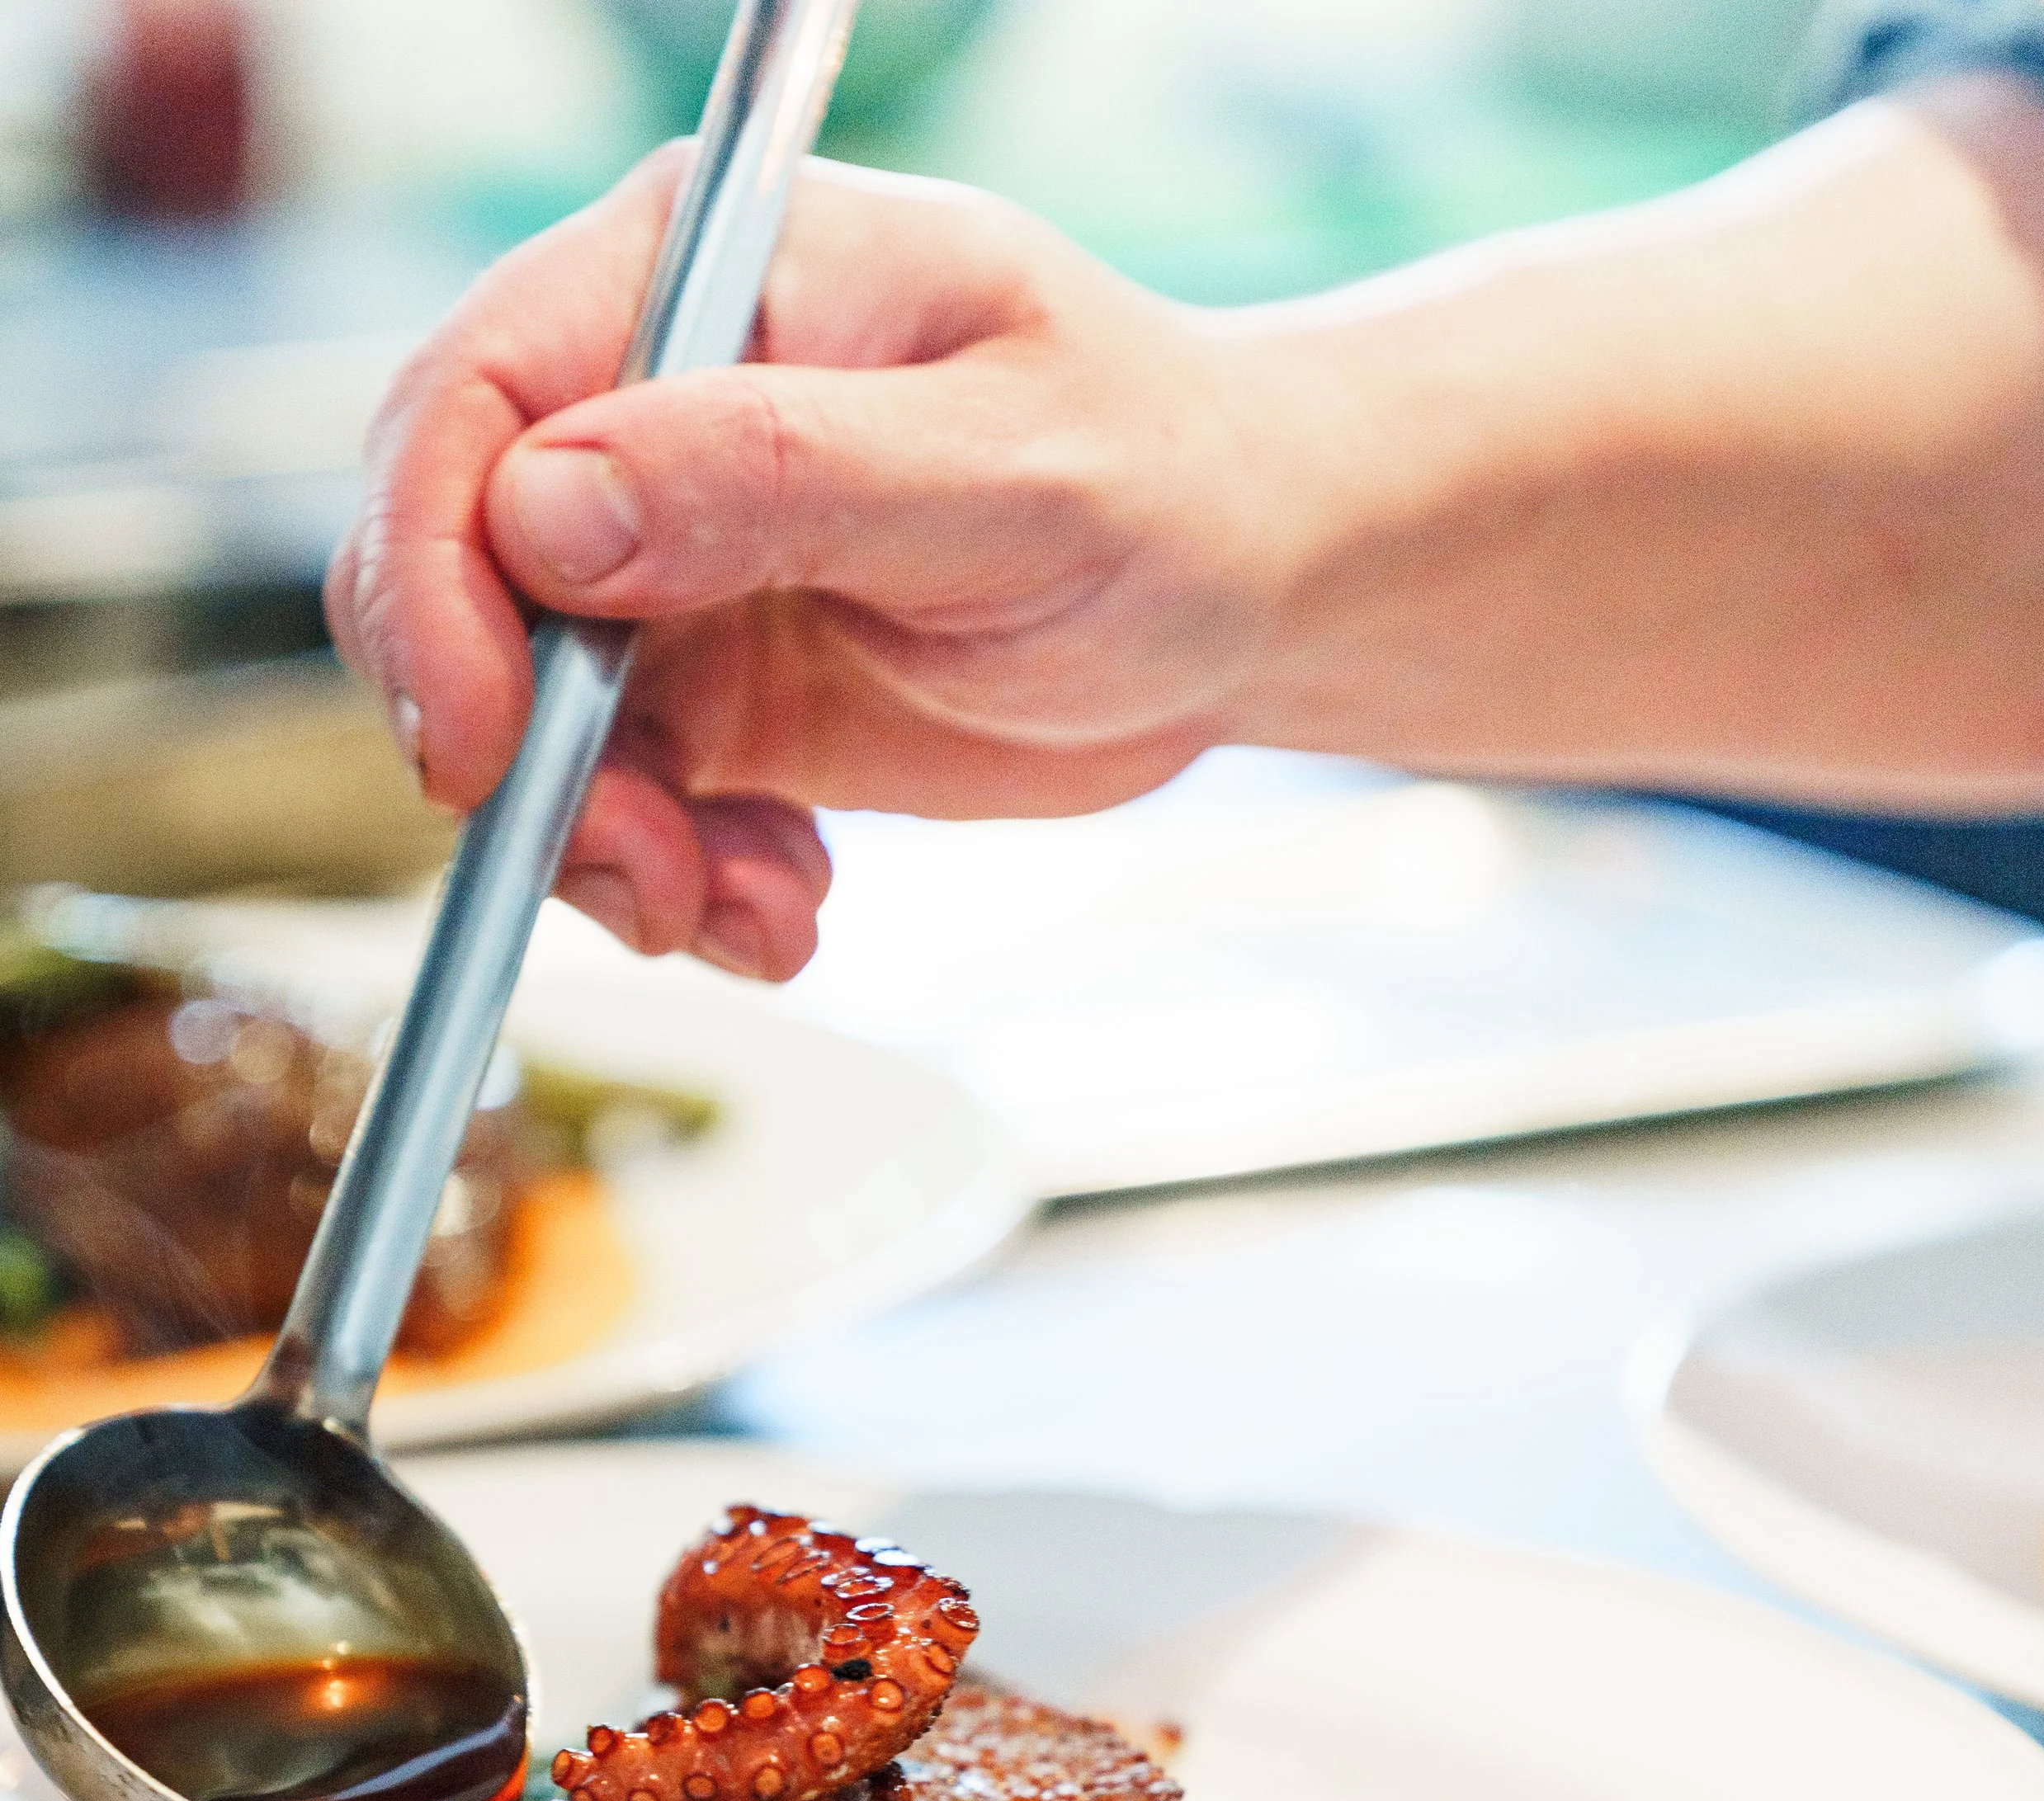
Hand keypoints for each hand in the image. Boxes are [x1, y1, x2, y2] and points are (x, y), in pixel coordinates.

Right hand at [327, 157, 1291, 975]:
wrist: (1242, 591)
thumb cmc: (1166, 481)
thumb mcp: (1009, 471)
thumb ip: (780, 476)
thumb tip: (544, 515)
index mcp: (704, 277)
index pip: (470, 404)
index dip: (430, 581)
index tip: (480, 752)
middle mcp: (649, 410)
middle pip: (453, 579)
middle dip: (520, 757)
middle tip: (650, 875)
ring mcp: (663, 561)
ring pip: (524, 726)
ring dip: (611, 854)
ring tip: (755, 909)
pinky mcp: (701, 690)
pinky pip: (615, 808)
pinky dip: (681, 888)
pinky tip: (788, 905)